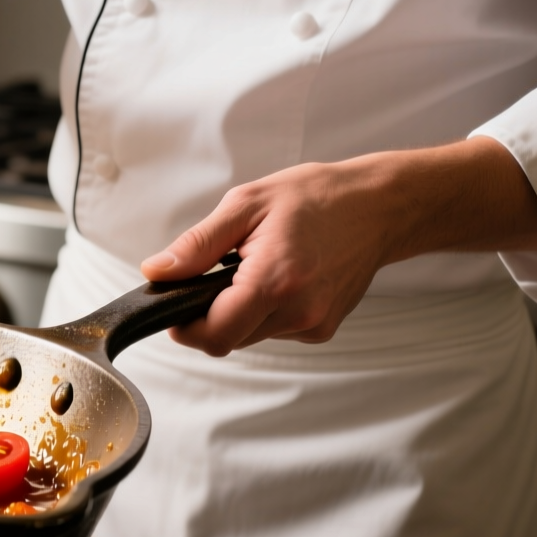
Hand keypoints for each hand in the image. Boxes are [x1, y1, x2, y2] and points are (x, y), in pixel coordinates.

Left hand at [140, 137, 536, 355]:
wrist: (379, 205)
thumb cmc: (315, 198)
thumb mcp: (245, 205)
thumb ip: (196, 245)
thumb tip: (157, 272)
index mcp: (274, 281)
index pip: (214, 335)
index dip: (185, 326)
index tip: (177, 306)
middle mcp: (299, 311)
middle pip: (228, 339)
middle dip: (211, 314)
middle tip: (220, 272)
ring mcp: (314, 324)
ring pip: (250, 336)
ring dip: (240, 310)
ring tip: (257, 266)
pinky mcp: (323, 328)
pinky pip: (275, 330)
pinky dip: (266, 310)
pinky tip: (281, 277)